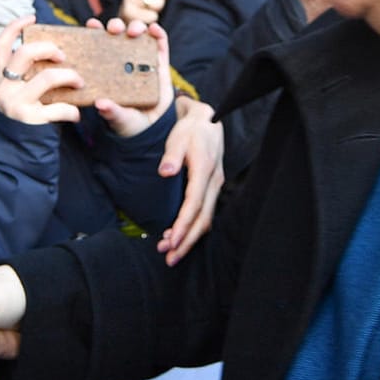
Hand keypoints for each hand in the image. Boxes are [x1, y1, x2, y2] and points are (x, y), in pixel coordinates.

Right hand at [0, 16, 83, 125]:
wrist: (15, 150)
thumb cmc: (25, 114)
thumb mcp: (17, 91)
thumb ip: (25, 73)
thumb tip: (52, 48)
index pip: (0, 45)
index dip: (14, 27)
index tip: (31, 17)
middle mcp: (1, 88)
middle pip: (24, 53)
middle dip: (48, 48)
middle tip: (63, 55)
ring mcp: (13, 103)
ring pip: (46, 77)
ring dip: (68, 76)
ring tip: (80, 82)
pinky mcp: (28, 119)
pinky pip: (58, 107)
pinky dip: (71, 110)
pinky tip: (76, 114)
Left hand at [85, 18, 172, 137]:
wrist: (151, 127)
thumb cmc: (128, 120)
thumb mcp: (118, 117)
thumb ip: (111, 111)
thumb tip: (100, 104)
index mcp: (107, 68)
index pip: (98, 45)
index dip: (94, 32)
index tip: (91, 25)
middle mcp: (123, 60)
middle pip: (118, 35)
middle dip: (116, 26)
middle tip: (114, 30)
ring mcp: (143, 59)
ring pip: (139, 35)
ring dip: (136, 27)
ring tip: (134, 31)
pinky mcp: (161, 62)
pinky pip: (160, 43)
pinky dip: (158, 34)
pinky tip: (155, 29)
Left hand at [158, 97, 222, 264]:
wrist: (208, 121)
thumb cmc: (190, 130)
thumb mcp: (178, 137)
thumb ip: (171, 156)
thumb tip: (165, 172)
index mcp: (204, 170)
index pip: (194, 204)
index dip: (183, 225)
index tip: (172, 241)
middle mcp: (213, 182)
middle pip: (202, 219)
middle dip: (186, 241)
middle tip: (169, 258)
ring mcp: (215, 187)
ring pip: (205, 219)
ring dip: (189, 238)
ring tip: (171, 253)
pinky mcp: (211, 189)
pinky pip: (204, 213)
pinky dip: (193, 228)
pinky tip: (179, 237)